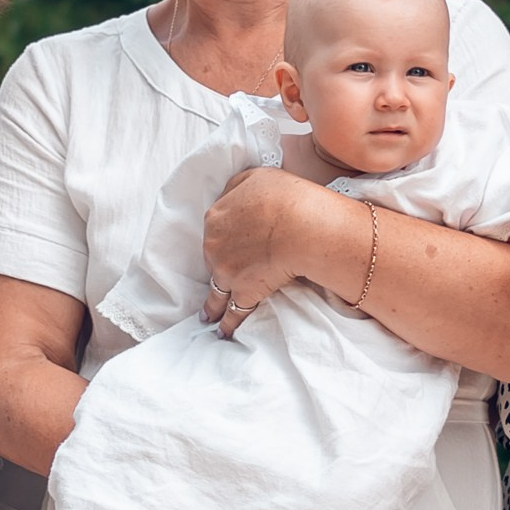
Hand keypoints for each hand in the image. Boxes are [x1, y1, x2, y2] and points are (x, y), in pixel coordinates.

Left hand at [200, 167, 329, 336]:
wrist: (303, 225)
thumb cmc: (284, 196)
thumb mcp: (254, 176)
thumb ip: (235, 187)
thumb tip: (229, 197)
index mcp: (215, 218)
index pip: (215, 228)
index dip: (225, 235)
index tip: (228, 242)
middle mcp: (214, 246)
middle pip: (213, 257)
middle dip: (219, 265)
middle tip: (226, 273)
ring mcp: (227, 272)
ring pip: (216, 290)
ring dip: (211, 305)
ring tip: (207, 317)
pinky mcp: (245, 291)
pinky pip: (233, 311)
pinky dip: (228, 323)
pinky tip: (223, 332)